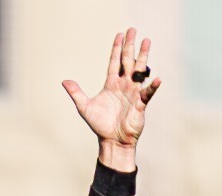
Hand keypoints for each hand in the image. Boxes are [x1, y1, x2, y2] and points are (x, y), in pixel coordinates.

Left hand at [64, 28, 157, 169]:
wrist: (112, 140)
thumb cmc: (99, 124)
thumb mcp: (84, 107)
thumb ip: (76, 93)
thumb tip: (64, 81)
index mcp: (111, 84)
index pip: (114, 62)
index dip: (116, 48)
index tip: (120, 35)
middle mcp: (124, 85)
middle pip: (128, 61)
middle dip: (130, 46)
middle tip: (134, 30)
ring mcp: (134, 92)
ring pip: (140, 70)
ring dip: (143, 57)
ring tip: (147, 42)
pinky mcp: (141, 103)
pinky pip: (148, 92)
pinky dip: (152, 86)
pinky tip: (156, 78)